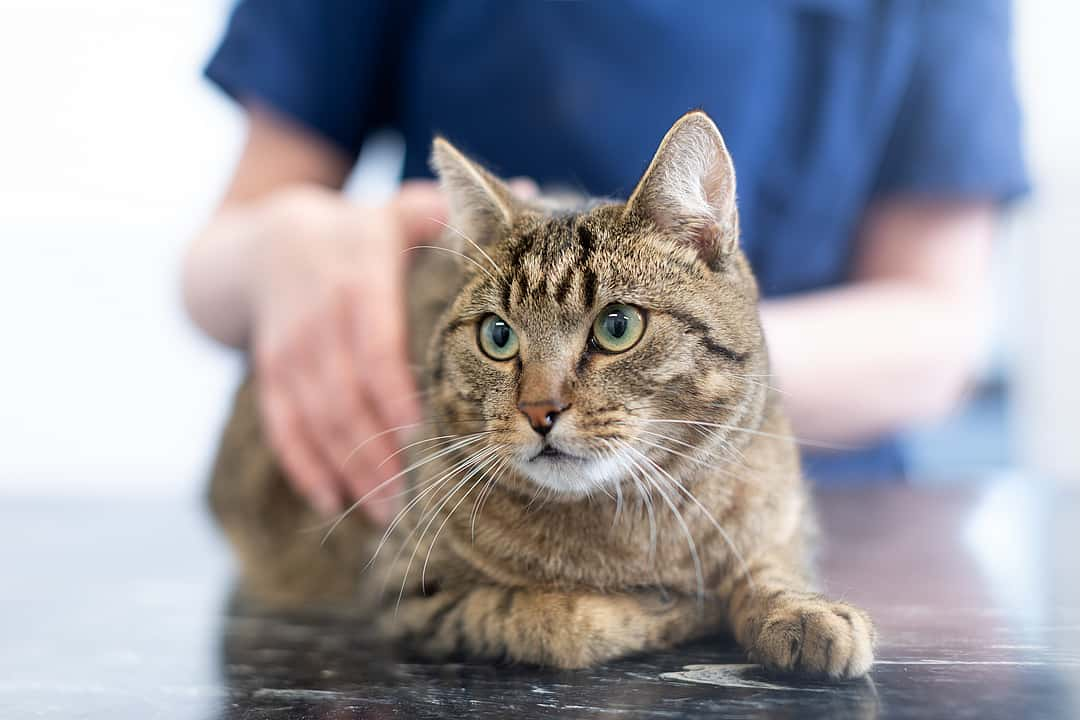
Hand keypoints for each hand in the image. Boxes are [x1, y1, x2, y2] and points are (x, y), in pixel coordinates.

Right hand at [248, 181, 447, 520]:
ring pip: (316, 417)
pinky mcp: (269, 373)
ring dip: (347, 469)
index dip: (396, 396)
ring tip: (385, 512)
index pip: (376, 348)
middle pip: (345, 394)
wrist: (264, 242)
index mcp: (356, 279)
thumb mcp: (398, 213)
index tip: (426, 438)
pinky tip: (330, 501)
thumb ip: (454, 214)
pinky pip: (282, 425)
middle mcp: (318, 316)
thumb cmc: (356, 233)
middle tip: (412, 501)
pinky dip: (304, 466)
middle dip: (376, 451)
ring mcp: (288, 348)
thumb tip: (535, 190)